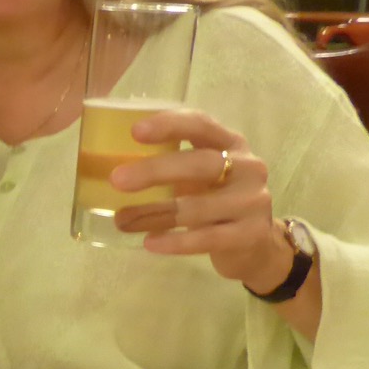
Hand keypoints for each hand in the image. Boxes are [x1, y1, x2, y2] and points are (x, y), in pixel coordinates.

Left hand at [110, 108, 291, 289]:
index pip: (201, 124)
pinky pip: (206, 238)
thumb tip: (113, 169)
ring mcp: (252, 201)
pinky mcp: (251, 234)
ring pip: (197, 207)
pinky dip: (175, 241)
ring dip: (154, 214)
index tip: (135, 132)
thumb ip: (172, 165)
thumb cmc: (216, 200)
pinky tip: (149, 242)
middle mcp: (247, 167)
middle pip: (200, 164)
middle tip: (117, 180)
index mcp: (231, 143)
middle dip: (155, 171)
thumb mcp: (201, 176)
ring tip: (121, 221)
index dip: (170, 125)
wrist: (255, 244)